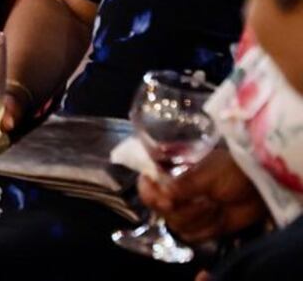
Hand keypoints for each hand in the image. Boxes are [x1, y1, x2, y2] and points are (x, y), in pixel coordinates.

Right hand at [137, 146, 266, 242]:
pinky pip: (191, 235)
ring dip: (198, 217)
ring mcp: (186, 210)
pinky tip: (219, 218)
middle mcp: (173, 193)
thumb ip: (184, 184)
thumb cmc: (232, 170)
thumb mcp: (207, 172)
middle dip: (183, 208)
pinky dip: (206, 229)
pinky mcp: (200, 227)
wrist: (260, 188)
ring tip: (216, 206)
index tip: (167, 200)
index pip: (146, 185)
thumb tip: (164, 196)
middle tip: (205, 201)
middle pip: (159, 209)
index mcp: (170, 173)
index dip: (150, 193)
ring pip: (175, 223)